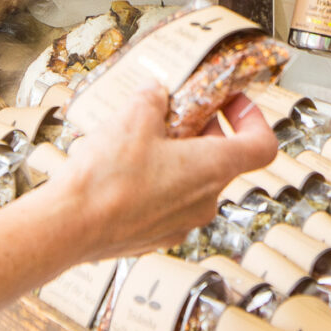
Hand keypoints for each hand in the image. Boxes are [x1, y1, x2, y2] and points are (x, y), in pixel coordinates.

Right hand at [39, 82, 277, 262]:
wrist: (68, 228)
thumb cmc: (107, 177)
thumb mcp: (134, 116)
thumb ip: (153, 98)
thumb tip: (156, 93)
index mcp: (213, 168)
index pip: (262, 146)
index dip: (253, 119)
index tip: (232, 104)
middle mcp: (205, 201)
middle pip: (223, 160)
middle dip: (202, 132)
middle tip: (175, 114)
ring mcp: (181, 224)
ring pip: (193, 183)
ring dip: (177, 158)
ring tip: (142, 140)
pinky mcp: (155, 238)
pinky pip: (167, 204)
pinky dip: (157, 184)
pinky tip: (126, 170)